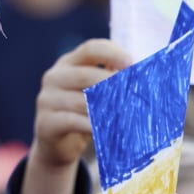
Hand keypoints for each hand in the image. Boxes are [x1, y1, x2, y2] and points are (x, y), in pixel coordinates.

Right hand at [22, 39, 132, 193]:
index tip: (133, 63)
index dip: (113, 53)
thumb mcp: (94, 93)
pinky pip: (74, 122)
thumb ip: (111, 80)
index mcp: (68, 63)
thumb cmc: (83, 113)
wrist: (56, 145)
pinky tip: (109, 131)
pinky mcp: (45, 123)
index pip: (91, 48)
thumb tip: (148, 75)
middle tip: (136, 95)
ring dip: (108, 110)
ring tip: (129, 115)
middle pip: (87, 75)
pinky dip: (94, 126)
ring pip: (82, 102)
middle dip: (114, 85)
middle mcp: (54, 77)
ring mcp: (46, 100)